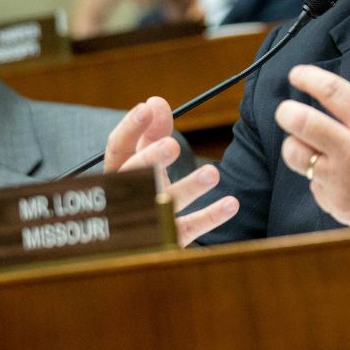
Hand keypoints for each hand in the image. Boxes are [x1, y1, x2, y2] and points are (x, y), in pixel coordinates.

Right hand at [105, 97, 238, 244]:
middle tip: (173, 145)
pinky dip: (210, 217)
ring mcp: (146, 221)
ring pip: (164, 204)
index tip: (146, 107)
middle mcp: (127, 196)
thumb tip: (156, 101)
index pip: (117, 148)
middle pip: (135, 176)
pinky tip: (231, 204)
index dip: (130, 128)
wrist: (126, 247)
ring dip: (189, 188)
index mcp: (117, 173)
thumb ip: (150, 133)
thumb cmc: (139, 190)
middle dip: (152, 159)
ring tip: (213, 174)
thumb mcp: (142, 161)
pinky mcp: (166, 241)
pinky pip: (188, 229)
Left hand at [274, 43, 349, 230]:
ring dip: (294, 143)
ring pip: (295, 154)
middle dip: (287, 110)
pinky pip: (311, 181)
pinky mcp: (335, 202)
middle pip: (301, 122)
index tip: (298, 75)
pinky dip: (317, 174)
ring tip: (305, 140)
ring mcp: (341, 179)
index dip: (308, 77)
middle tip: (288, 109)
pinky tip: (333, 171)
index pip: (331, 91)